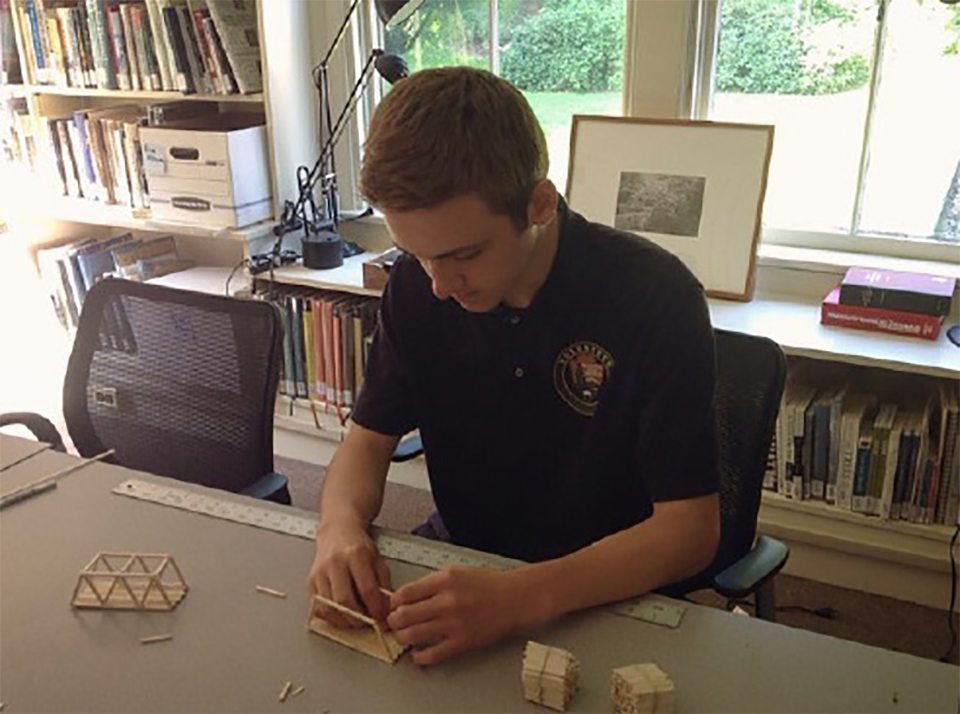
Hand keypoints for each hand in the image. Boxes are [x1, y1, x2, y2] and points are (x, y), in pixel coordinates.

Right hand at [306, 519, 391, 628]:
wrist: (337, 531)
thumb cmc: (358, 546)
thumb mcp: (378, 559)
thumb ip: (383, 583)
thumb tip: (386, 609)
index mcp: (355, 555)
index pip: (367, 589)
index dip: (376, 609)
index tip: (383, 619)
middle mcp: (335, 563)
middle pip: (344, 600)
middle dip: (358, 619)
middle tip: (368, 624)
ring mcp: (320, 572)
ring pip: (329, 607)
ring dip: (344, 621)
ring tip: (357, 622)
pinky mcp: (310, 581)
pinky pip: (318, 607)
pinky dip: (330, 617)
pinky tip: (341, 616)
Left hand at [386, 566, 523, 665]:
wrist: (514, 598)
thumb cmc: (488, 584)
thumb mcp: (456, 572)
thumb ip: (432, 582)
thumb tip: (407, 596)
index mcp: (444, 580)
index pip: (405, 593)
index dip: (394, 601)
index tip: (394, 605)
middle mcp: (446, 601)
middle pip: (403, 615)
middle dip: (393, 620)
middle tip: (394, 622)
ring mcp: (453, 623)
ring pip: (412, 635)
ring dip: (402, 637)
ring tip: (404, 636)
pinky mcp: (462, 642)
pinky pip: (431, 655)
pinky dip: (419, 657)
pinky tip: (418, 652)